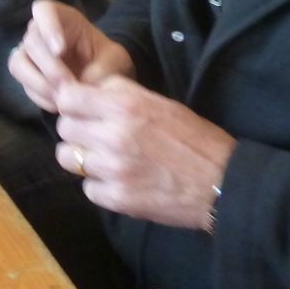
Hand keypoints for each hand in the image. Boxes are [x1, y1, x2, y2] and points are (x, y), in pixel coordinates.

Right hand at [8, 0, 135, 113]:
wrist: (104, 78)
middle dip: (49, 67)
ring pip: (19, 64)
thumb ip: (101, 68)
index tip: (60, 50)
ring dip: (39, 83)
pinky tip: (59, 105)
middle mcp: (39, 32)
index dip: (48, 28)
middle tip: (69, 85)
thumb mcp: (115, 60)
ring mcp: (29, 53)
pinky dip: (40, 97)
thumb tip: (81, 83)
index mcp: (62, 17)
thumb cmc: (108, 61)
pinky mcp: (27, 75)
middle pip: (31, 42)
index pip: (44, 10)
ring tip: (62, 99)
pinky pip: (23, 85)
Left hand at [52, 75, 235, 230]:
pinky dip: (99, 186)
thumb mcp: (160, 103)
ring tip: (105, 160)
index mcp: (125, 106)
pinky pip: (87, 188)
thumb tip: (88, 90)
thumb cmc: (195, 139)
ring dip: (83, 158)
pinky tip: (119, 181)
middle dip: (76, 131)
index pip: (67, 98)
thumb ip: (121, 94)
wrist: (224, 184)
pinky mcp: (117, 198)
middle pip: (64, 128)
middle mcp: (113, 135)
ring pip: (68, 158)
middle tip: (96, 136)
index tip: (81, 110)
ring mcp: (113, 169)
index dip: (71, 103)